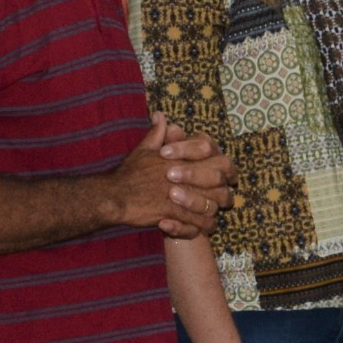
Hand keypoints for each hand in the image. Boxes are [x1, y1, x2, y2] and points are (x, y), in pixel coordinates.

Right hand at [110, 118, 230, 237]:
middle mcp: (183, 175)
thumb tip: (160, 115)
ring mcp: (178, 195)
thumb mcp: (144, 149)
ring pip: (210, 205)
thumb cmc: (129, 173)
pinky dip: (202, 226)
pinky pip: (196, 222)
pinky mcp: (172, 213)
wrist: (114, 195)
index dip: (224, 169)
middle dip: (223, 192)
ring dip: (213, 211)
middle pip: (218, 183)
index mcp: (181, 158)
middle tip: (224, 199)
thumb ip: (157, 133)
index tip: (227, 177)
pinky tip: (203, 227)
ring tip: (212, 215)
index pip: (212, 158)